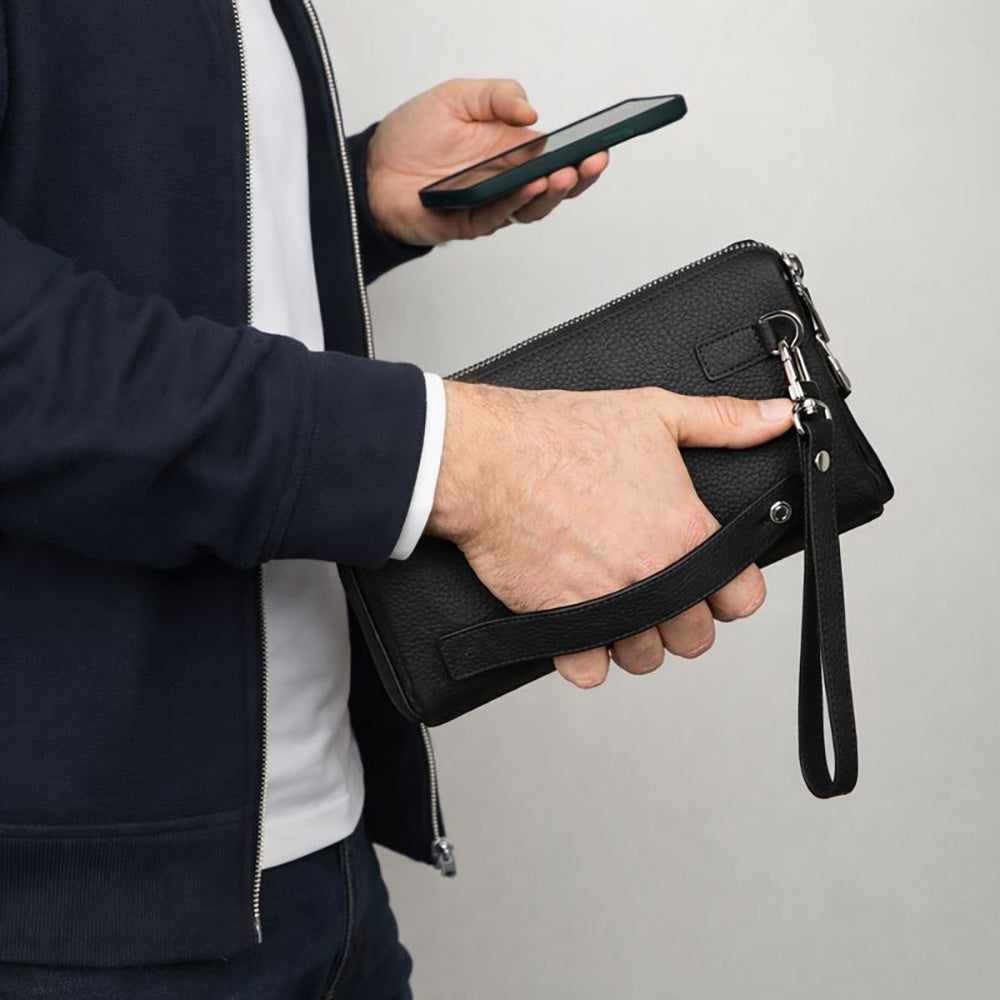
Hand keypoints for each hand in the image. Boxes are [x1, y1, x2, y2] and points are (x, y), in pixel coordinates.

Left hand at [366, 79, 609, 245]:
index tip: (602, 146)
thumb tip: (531, 112)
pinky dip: (513, 203)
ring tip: (560, 176)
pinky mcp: (467, 223)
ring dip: (550, 194)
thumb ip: (497, 96)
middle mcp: (507, 181)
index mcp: (513, 151)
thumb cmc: (415, 135)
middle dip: (577, 177)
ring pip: (530, 208)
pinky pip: (496, 215)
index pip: (558, 159)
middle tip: (590, 162)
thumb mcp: (458, 96)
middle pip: (554, 189)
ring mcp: (490, 204)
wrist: (372, 167)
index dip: (582, 156)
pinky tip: (526, 187)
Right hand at [427, 383, 793, 688]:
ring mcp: (608, 604)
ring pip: (644, 658)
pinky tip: (580, 625)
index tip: (708, 579)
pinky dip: (585, 657)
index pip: (743, 600)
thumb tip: (778, 418)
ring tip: (614, 602)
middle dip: (679, 619)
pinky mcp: (561, 623)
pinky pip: (589, 671)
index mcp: (686, 532)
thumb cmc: (560, 434)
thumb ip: (723, 422)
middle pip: (694, 638)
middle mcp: (654, 575)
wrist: (486, 459)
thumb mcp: (653, 413)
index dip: (729, 590)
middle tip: (653, 587)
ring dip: (632, 638)